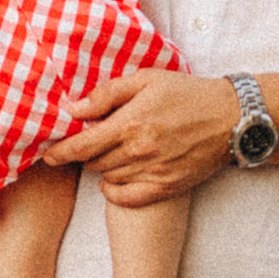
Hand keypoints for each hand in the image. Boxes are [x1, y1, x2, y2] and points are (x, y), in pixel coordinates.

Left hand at [43, 68, 240, 203]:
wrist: (231, 118)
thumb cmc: (187, 93)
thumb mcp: (146, 79)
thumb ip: (107, 94)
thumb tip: (74, 108)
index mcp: (131, 123)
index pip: (82, 146)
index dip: (59, 153)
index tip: (48, 154)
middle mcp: (139, 151)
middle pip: (93, 162)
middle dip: (84, 154)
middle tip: (88, 142)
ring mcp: (153, 172)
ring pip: (108, 177)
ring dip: (101, 166)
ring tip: (109, 152)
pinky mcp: (167, 186)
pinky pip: (127, 198)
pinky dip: (114, 191)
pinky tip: (115, 179)